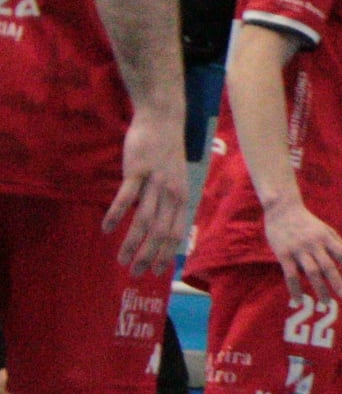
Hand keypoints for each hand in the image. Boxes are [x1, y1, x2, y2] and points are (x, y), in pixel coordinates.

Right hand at [104, 107, 189, 275]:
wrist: (163, 119)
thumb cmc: (167, 152)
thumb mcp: (175, 179)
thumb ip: (168, 202)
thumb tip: (160, 226)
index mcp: (183, 196)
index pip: (177, 232)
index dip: (167, 254)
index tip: (157, 273)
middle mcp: (172, 192)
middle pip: (161, 231)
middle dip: (150, 256)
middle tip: (136, 274)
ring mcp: (155, 181)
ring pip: (144, 219)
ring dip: (132, 243)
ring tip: (121, 260)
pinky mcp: (138, 170)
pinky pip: (126, 197)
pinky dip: (116, 214)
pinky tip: (106, 229)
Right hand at [262, 194, 341, 303]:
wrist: (282, 209)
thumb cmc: (306, 222)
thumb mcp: (325, 228)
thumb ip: (336, 242)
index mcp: (327, 237)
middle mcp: (314, 244)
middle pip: (328, 266)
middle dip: (337, 282)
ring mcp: (299, 250)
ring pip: (312, 272)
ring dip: (319, 289)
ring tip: (326, 303)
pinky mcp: (284, 255)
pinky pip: (291, 276)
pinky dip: (295, 290)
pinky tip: (298, 300)